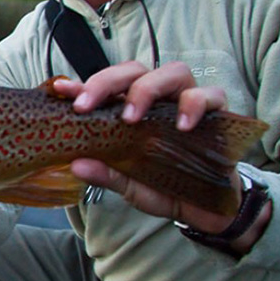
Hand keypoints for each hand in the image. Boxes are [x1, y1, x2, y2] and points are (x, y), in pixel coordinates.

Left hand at [51, 61, 270, 253]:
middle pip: (134, 69)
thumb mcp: (131, 186)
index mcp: (132, 110)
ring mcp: (188, 102)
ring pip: (173, 72)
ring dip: (147, 88)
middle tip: (88, 106)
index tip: (62, 89)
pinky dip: (195, 104)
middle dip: (107, 81)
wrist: (206, 211)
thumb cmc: (163, 188)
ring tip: (131, 117)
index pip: (106, 87)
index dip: (84, 84)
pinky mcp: (218, 114)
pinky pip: (211, 95)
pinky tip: (183, 125)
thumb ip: (107, 175)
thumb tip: (77, 165)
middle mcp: (159, 100)